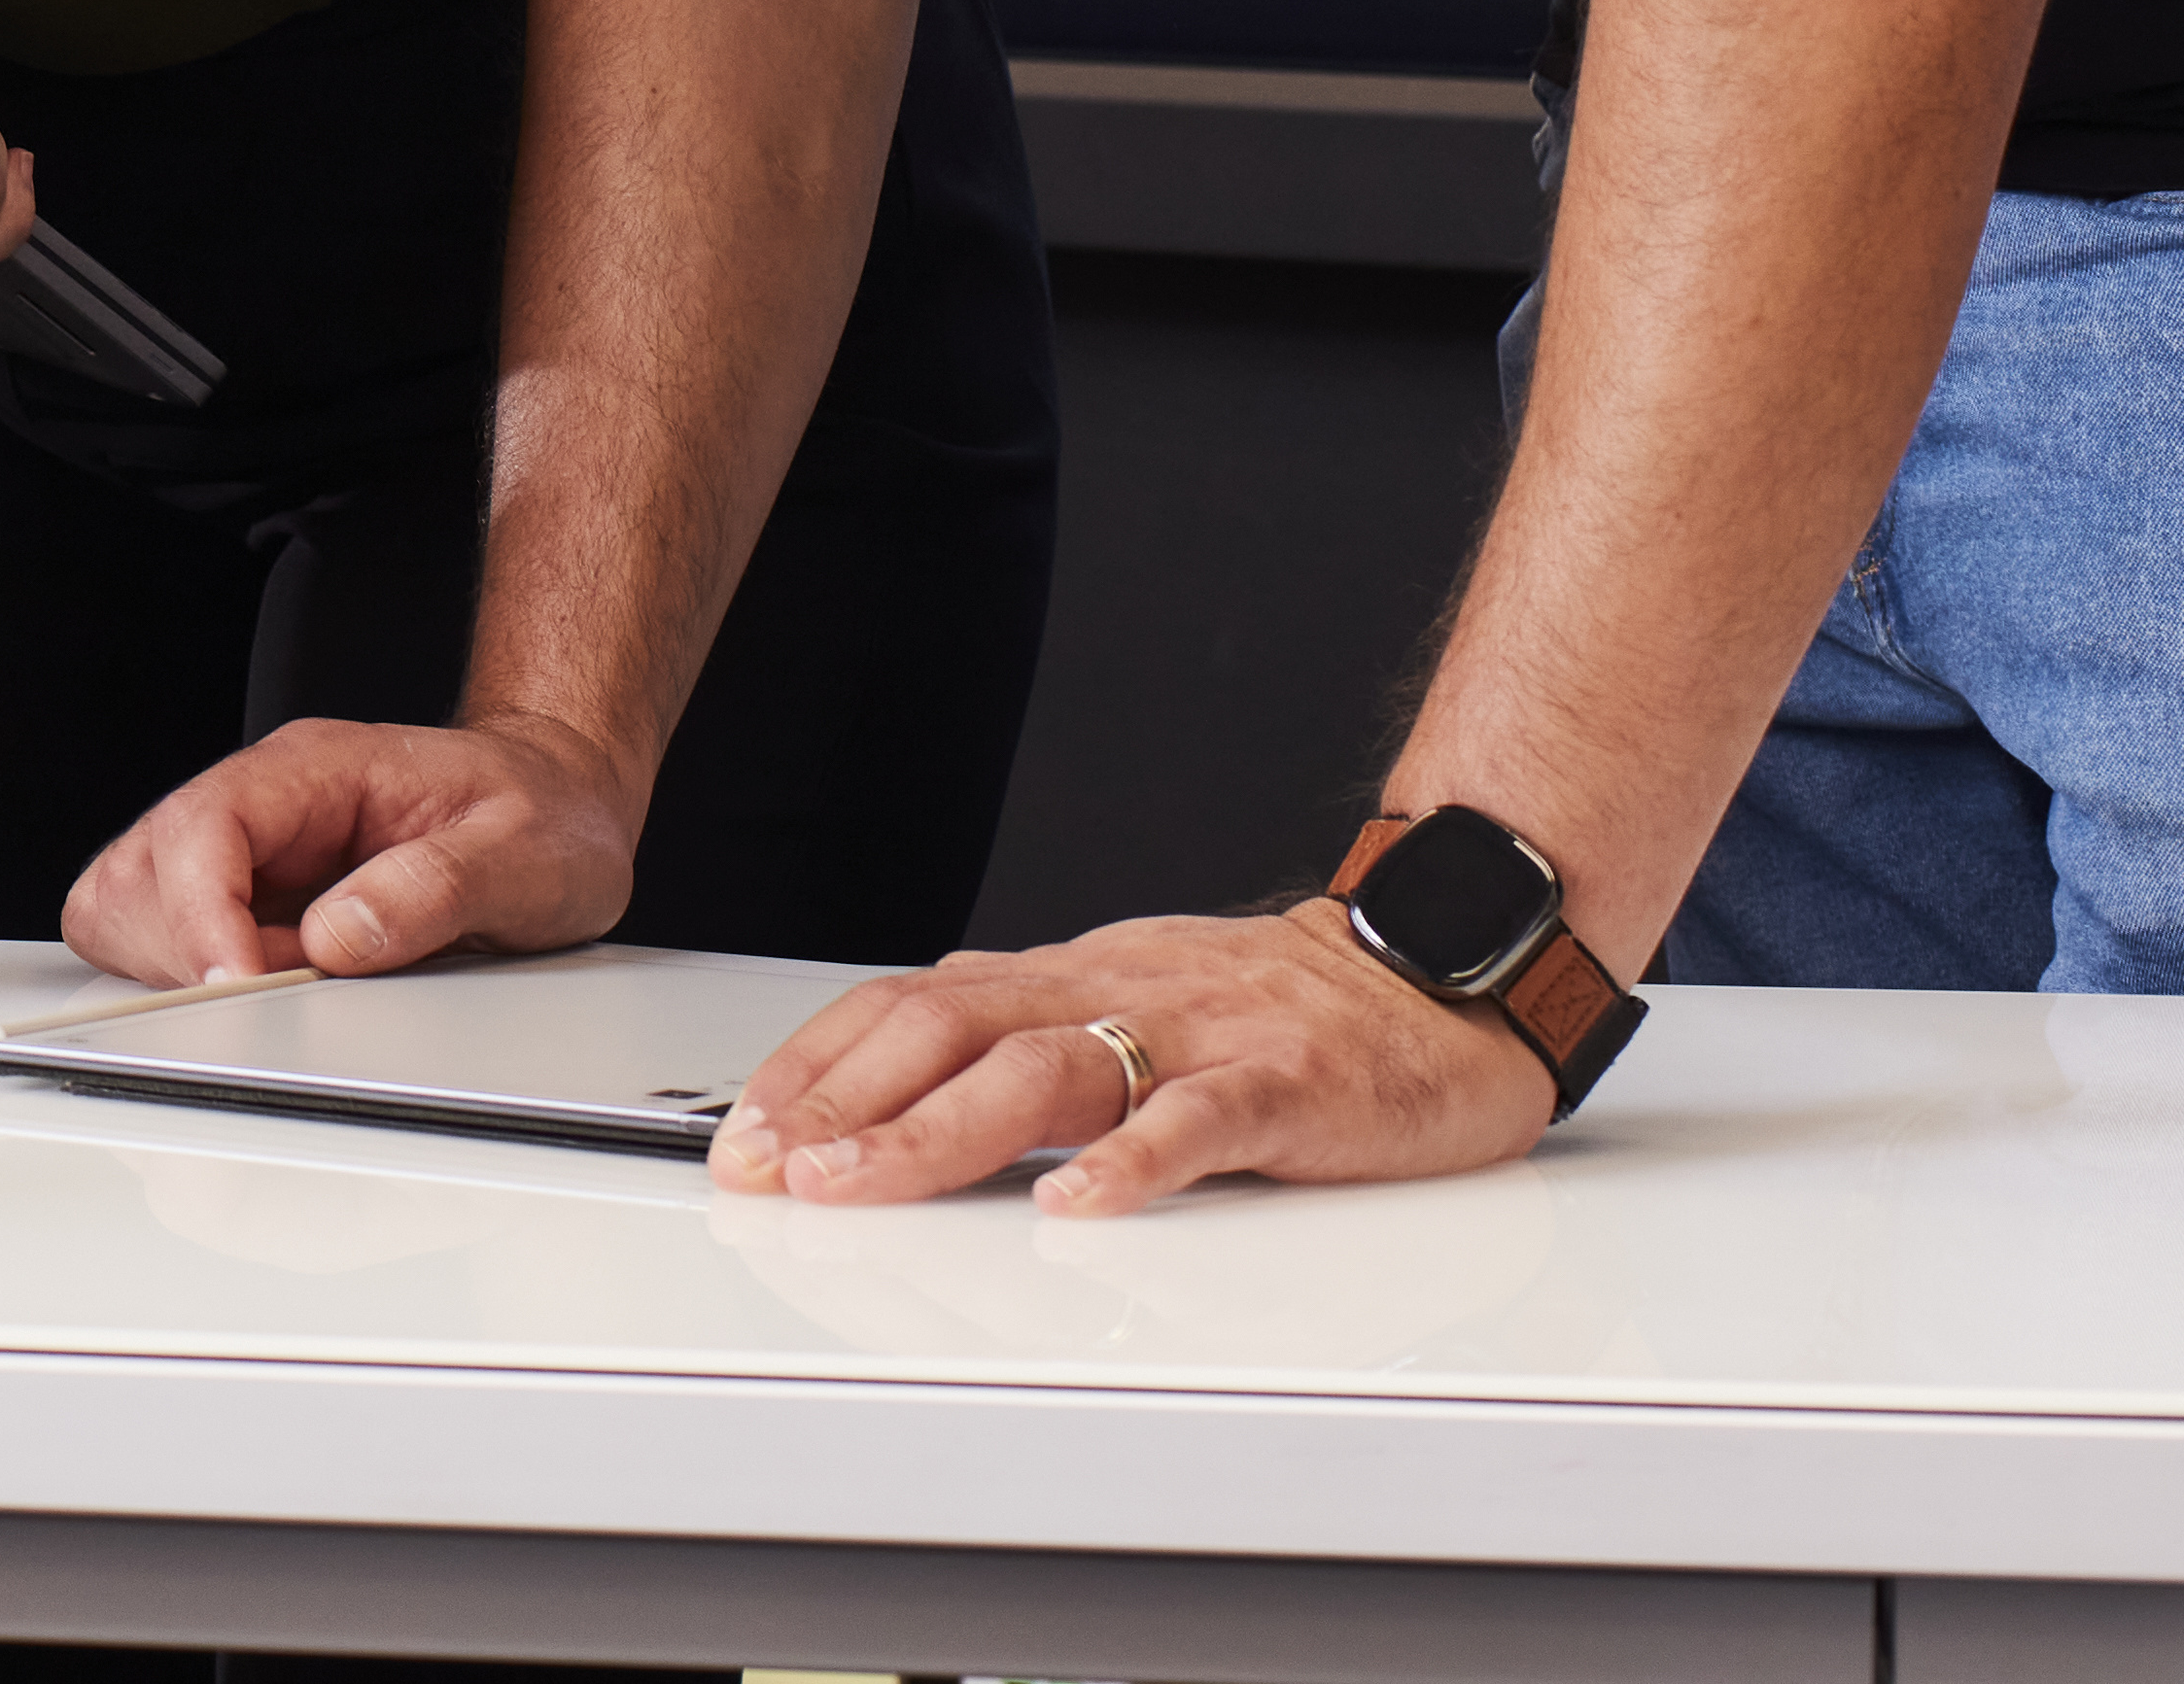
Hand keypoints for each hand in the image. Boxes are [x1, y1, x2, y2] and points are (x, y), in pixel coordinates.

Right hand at [61, 701, 640, 985]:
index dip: (201, 918)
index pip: (203, 827)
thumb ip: (433, 889)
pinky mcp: (244, 905)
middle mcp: (260, 806)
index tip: (238, 989)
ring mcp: (245, 855)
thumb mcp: (523, 851)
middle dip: (180, 955)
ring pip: (125, 909)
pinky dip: (189, 984)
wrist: (556, 800)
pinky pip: (162, 944)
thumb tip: (337, 941)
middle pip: (136, 873)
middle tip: (270, 999)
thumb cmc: (541, 813)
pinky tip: (269, 997)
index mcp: (313, 771)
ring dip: (176, 972)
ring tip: (277, 995)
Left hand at [711, 900, 1554, 1214]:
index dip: (817, 1065)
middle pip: (949, 1029)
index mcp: (1068, 977)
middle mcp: (1114, 990)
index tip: (744, 1134)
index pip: (910, 1005)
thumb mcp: (1127, 1008)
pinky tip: (1080, 1205)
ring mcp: (1199, 1035)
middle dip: (844, 1101)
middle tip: (772, 1170)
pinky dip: (1132, 1162)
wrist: (1439, 978)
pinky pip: (1200, 1121)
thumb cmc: (1277, 1010)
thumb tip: (895, 1099)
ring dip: (939, 1131)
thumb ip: (1027, 1047)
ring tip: (865, 1186)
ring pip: (1048, 1069)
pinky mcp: (1286, 1086)